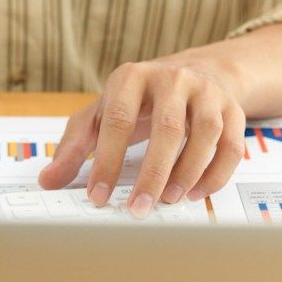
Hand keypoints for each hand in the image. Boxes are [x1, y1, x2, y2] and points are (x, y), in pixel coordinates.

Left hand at [37, 53, 248, 218]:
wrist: (192, 72)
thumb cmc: (140, 100)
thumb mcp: (101, 113)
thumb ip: (75, 146)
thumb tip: (48, 180)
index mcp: (132, 77)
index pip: (118, 120)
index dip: (107, 161)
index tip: (98, 196)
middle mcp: (172, 79)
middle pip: (166, 128)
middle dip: (152, 174)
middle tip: (138, 210)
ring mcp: (206, 92)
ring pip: (204, 133)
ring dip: (188, 173)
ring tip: (168, 201)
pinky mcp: (232, 109)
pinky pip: (231, 145)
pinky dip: (216, 174)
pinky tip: (195, 193)